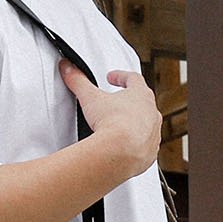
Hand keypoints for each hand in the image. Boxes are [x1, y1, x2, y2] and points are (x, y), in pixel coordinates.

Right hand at [60, 59, 160, 181]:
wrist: (121, 152)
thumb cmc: (112, 123)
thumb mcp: (90, 97)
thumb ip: (78, 80)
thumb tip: (68, 69)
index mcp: (141, 95)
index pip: (133, 78)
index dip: (121, 76)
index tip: (112, 78)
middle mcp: (152, 113)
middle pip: (143, 101)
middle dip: (129, 101)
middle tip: (116, 102)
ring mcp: (153, 133)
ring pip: (147, 124)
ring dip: (135, 123)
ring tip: (120, 126)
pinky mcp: (150, 152)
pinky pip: (145, 146)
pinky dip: (136, 144)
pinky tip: (125, 146)